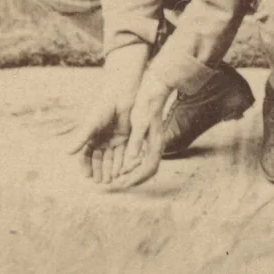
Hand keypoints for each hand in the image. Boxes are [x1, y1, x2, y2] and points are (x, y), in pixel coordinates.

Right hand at [66, 100, 132, 185]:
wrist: (121, 96)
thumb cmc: (103, 107)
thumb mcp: (91, 124)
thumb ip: (81, 139)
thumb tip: (66, 153)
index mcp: (90, 135)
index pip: (86, 154)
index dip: (86, 165)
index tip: (87, 176)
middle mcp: (101, 138)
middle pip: (98, 159)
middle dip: (99, 170)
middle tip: (100, 182)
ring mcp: (113, 139)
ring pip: (110, 158)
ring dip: (109, 169)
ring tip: (110, 180)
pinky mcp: (125, 137)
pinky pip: (121, 153)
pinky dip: (120, 162)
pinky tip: (119, 172)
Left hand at [106, 75, 171, 191]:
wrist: (155, 90)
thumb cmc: (146, 105)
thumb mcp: (139, 123)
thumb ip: (136, 142)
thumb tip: (131, 160)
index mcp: (155, 144)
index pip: (149, 168)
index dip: (136, 178)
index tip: (123, 183)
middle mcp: (156, 146)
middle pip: (147, 169)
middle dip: (133, 178)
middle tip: (118, 183)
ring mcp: (153, 143)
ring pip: (144, 164)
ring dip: (131, 172)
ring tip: (117, 176)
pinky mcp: (148, 138)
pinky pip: (141, 156)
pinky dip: (131, 162)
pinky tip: (120, 162)